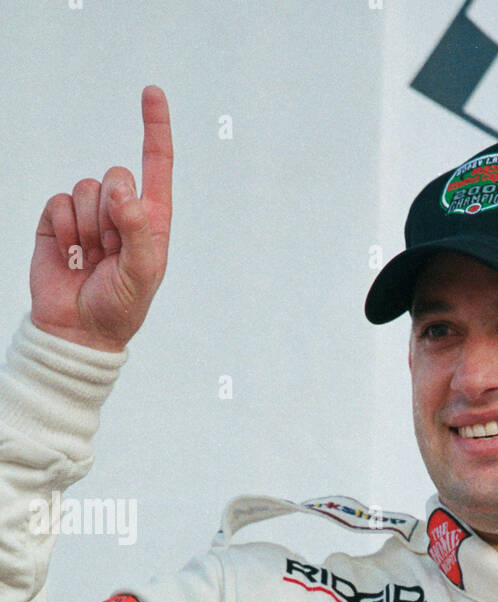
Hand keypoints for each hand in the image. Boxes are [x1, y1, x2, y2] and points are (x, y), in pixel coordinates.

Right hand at [30, 86, 172, 351]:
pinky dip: (65, 229)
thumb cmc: (119, 307)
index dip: (154, 128)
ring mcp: (88, 214)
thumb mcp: (142, 274)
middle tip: (111, 252)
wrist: (77, 330)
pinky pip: (59, 202)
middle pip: (116, 175)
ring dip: (88, 227)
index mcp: (151, 220)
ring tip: (92, 258)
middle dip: (112, 212)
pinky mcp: (58, 221)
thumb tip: (126, 191)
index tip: (152, 92)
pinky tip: (71, 255)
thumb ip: (138, 230)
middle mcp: (121, 211)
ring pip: (86, 187)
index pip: (156, 165)